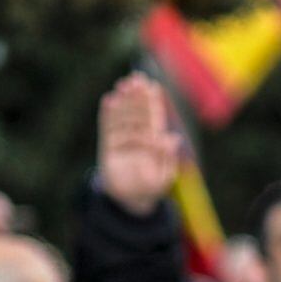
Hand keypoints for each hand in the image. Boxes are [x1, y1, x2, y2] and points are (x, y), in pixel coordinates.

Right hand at [95, 74, 182, 217]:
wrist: (130, 202)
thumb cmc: (151, 190)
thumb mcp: (164, 177)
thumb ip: (168, 157)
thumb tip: (172, 137)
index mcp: (154, 142)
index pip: (153, 117)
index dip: (152, 101)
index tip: (151, 86)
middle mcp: (138, 137)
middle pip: (138, 112)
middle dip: (137, 96)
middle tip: (136, 79)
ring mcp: (122, 140)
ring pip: (123, 116)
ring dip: (123, 101)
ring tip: (122, 85)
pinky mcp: (108, 147)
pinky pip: (108, 128)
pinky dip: (108, 115)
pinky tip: (108, 101)